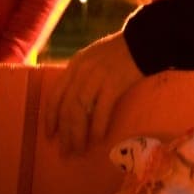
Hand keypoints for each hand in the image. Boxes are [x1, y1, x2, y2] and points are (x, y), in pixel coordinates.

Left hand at [44, 30, 143, 155]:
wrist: (144, 42)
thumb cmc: (119, 53)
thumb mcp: (92, 59)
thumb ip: (80, 77)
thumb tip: (72, 106)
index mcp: (74, 65)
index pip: (55, 95)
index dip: (50, 118)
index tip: (50, 135)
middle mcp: (82, 72)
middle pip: (67, 107)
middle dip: (65, 133)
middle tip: (66, 152)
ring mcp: (97, 77)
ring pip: (80, 111)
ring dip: (78, 134)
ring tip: (80, 150)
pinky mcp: (114, 83)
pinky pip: (101, 110)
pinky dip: (98, 127)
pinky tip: (98, 139)